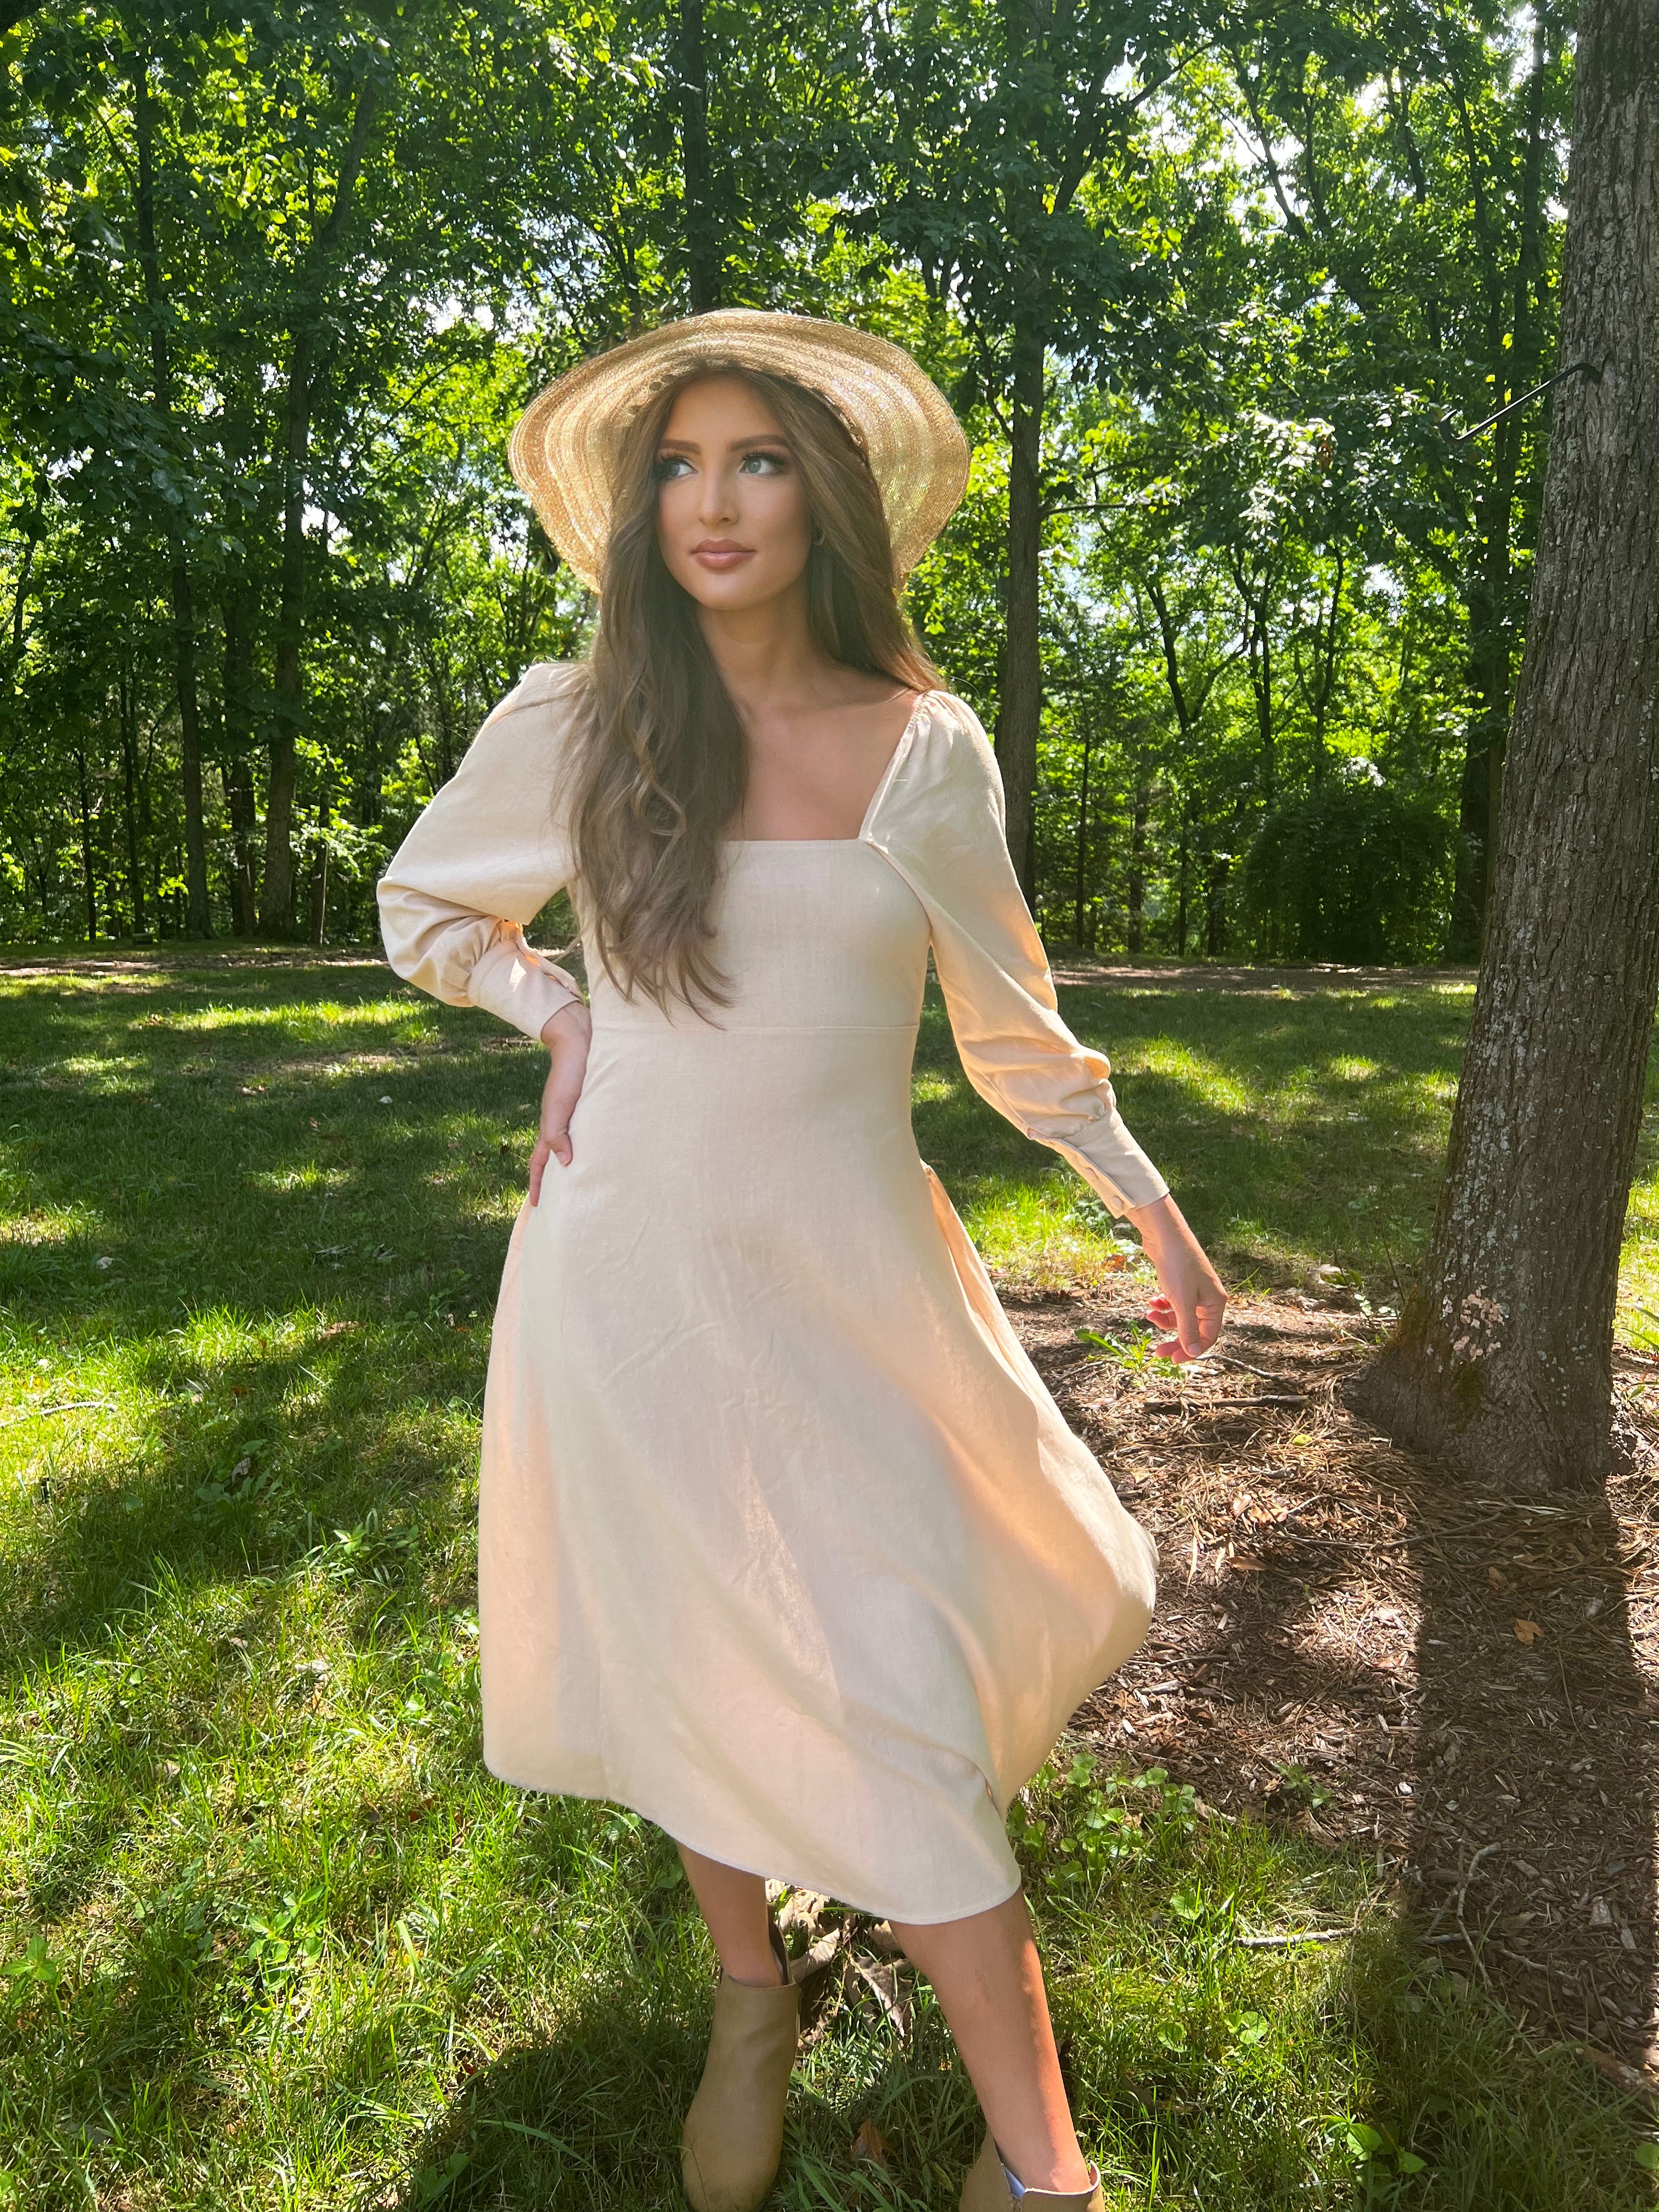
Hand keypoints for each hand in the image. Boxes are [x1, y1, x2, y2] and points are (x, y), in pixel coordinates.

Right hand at [529, 998, 591, 1205]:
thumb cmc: (570, 1073)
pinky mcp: (594, 1107)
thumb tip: (565, 1164)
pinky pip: (593, 1134)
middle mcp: (564, 1125)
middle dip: (558, 1181)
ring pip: (576, 1148)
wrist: (583, 1041)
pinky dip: (596, 1148)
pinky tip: (609, 1155)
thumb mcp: (559, 1105)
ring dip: (580, 1167)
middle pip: (558, 1159)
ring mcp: (578, 1117)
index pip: (540, 1162)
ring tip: (589, 1186)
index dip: (538, 1184)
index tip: (537, 1206)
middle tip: (566, 1204)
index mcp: (551, 1127)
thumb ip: (557, 1134)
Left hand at [1121, 1192, 1227, 1362]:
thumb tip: (1193, 1352)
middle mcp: (1207, 1299)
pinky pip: (1172, 1304)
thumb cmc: (1178, 1266)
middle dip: (1174, 1339)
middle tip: (1157, 1351)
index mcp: (1215, 1304)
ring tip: (1148, 1313)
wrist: (1165, 1235)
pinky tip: (1151, 1301)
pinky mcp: (1180, 1284)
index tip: (1171, 1359)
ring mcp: (1194, 1291)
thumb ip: (1187, 1328)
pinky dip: (1161, 1306)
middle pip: (1193, 1330)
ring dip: (1163, 1319)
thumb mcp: (1182, 1302)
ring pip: (1180, 1317)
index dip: (1190, 1350)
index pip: (1207, 1337)